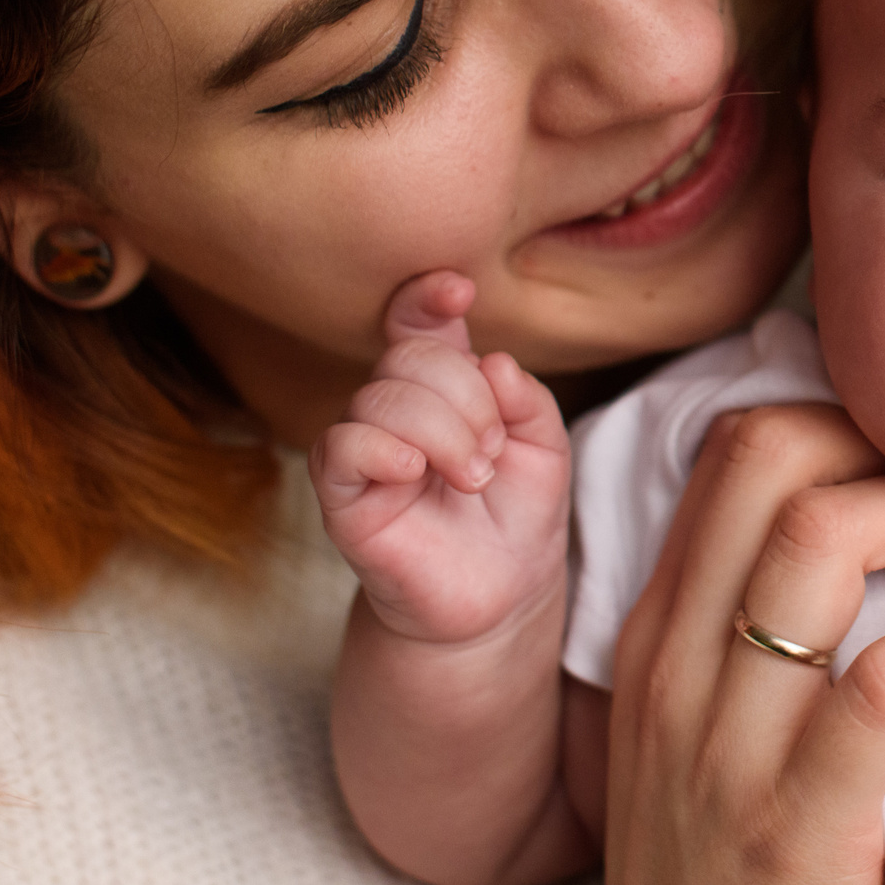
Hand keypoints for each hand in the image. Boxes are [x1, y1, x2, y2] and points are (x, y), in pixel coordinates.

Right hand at [310, 270, 570, 642]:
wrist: (502, 595)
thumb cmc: (518, 514)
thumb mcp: (546, 447)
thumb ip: (527, 398)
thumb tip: (494, 360)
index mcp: (443, 385)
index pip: (416, 322)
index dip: (427, 297)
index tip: (459, 290)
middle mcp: (396, 409)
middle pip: (409, 355)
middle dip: (466, 394)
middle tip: (493, 450)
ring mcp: (365, 450)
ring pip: (381, 397)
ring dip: (443, 432)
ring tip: (473, 477)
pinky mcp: (342, 498)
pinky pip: (339, 447)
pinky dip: (381, 449)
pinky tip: (414, 472)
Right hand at [598, 404, 884, 884]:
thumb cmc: (724, 870)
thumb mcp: (707, 732)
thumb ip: (761, 631)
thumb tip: (874, 523)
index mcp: (661, 633)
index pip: (743, 447)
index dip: (858, 417)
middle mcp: (676, 666)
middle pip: (775, 456)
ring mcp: (723, 745)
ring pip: (819, 538)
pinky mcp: (791, 828)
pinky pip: (884, 684)